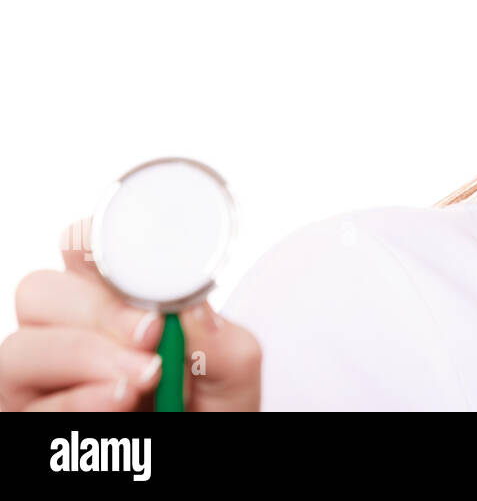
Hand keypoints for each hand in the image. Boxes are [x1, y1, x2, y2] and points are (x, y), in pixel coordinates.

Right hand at [0, 218, 260, 410]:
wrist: (205, 452)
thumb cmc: (211, 404)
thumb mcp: (233, 369)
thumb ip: (221, 339)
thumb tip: (197, 310)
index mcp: (114, 301)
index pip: (80, 251)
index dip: (95, 245)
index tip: (138, 270)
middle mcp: (69, 331)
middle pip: (39, 290)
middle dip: (97, 308)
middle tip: (150, 333)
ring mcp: (42, 378)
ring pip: (21, 347)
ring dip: (85, 356)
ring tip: (143, 376)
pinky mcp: (28, 416)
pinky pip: (27, 406)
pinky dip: (76, 402)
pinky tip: (119, 400)